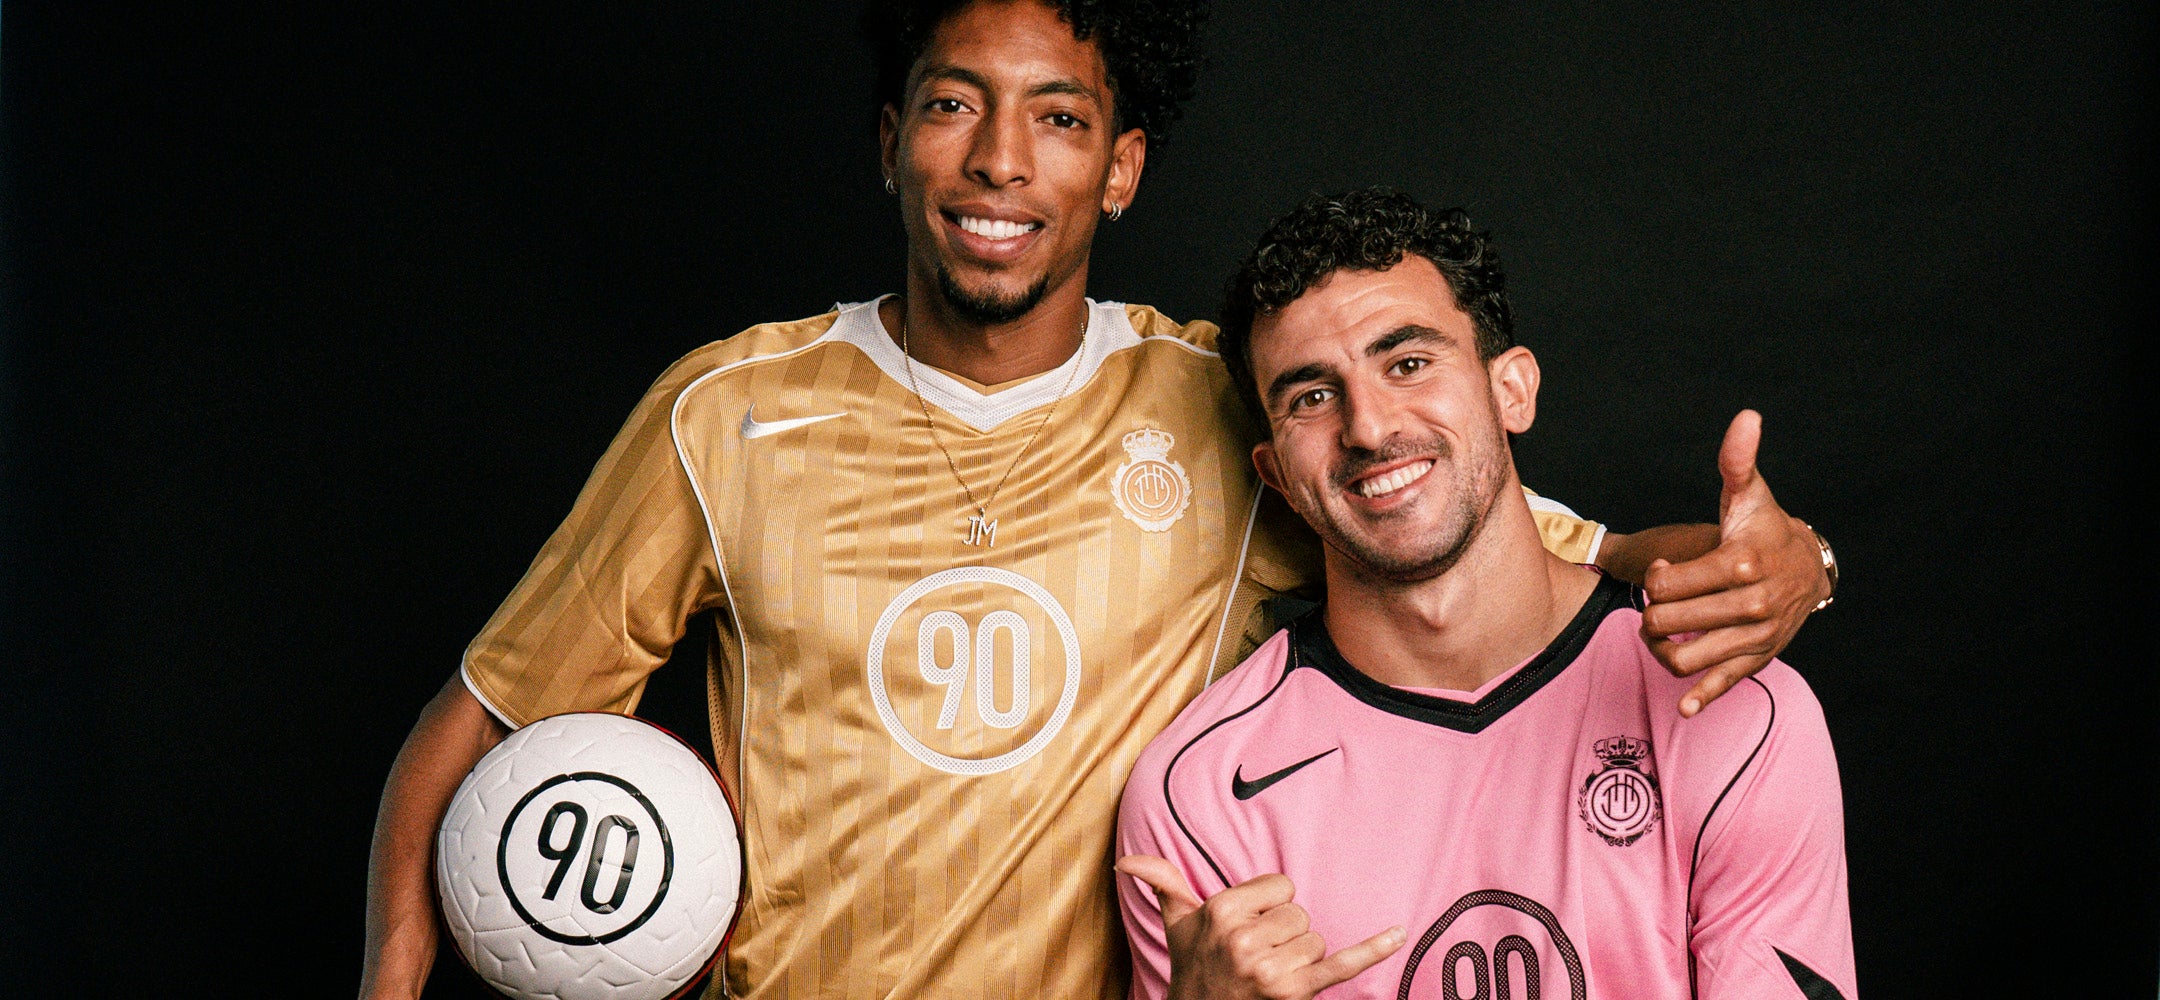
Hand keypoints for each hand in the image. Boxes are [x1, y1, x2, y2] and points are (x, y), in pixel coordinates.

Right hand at [1117, 855, 1403, 999]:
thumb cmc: (1194, 971)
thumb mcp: (1176, 926)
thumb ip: (1161, 883)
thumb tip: (1125, 863)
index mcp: (1220, 910)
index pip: (1279, 886)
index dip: (1270, 907)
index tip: (1251, 928)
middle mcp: (1243, 937)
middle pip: (1300, 914)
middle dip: (1286, 935)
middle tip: (1258, 957)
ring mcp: (1270, 968)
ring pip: (1317, 941)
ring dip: (1302, 959)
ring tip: (1271, 975)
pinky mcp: (1296, 993)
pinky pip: (1342, 965)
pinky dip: (1372, 949)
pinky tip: (1398, 933)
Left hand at [1641, 410, 1830, 716]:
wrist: (1807, 568)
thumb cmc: (1764, 528)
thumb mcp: (1750, 494)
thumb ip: (1737, 461)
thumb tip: (1746, 418)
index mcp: (1744, 562)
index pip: (1675, 582)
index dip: (1655, 578)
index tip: (1660, 570)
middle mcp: (1753, 604)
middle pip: (1676, 621)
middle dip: (1653, 614)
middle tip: (1653, 605)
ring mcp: (1756, 635)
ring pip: (1691, 656)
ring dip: (1663, 650)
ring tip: (1658, 634)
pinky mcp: (1758, 658)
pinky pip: (1725, 683)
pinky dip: (1702, 696)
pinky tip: (1682, 706)